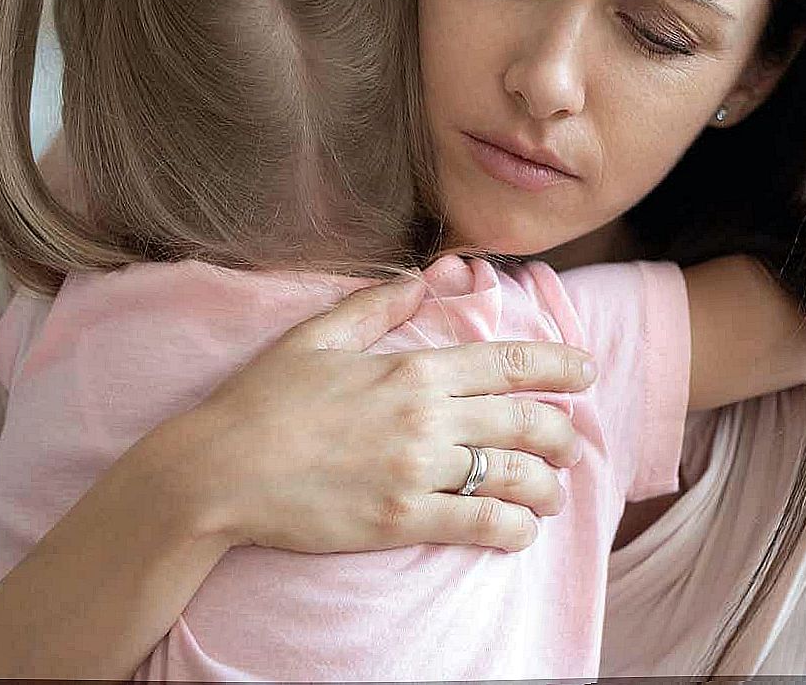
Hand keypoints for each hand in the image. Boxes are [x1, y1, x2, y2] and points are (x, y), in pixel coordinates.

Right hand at [163, 276, 597, 553]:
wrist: (218, 471)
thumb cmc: (263, 399)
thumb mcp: (318, 334)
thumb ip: (381, 304)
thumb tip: (428, 275)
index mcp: (413, 367)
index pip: (510, 362)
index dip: (559, 365)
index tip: (587, 371)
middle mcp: (427, 417)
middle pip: (527, 421)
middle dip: (565, 432)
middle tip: (574, 441)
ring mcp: (417, 471)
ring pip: (514, 476)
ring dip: (548, 485)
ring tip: (554, 492)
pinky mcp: (401, 520)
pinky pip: (479, 525)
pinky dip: (512, 528)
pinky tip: (521, 530)